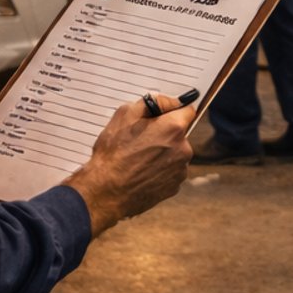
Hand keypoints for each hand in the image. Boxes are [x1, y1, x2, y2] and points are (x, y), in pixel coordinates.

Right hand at [64, 96, 193, 235]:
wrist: (106, 191)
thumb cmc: (113, 153)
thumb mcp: (125, 114)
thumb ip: (154, 102)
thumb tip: (172, 101)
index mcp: (174, 128)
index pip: (187, 110)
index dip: (173, 110)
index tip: (162, 115)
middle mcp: (184, 149)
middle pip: (179, 134)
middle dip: (164, 133)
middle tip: (141, 140)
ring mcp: (180, 171)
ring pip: (175, 154)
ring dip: (162, 153)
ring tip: (138, 159)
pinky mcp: (174, 187)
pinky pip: (170, 172)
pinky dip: (159, 170)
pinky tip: (141, 172)